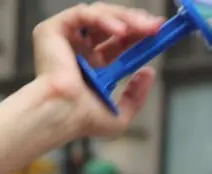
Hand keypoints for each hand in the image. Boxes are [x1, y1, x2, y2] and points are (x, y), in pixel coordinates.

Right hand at [33, 3, 162, 139]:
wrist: (63, 114)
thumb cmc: (81, 121)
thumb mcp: (119, 115)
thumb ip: (136, 97)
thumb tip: (149, 73)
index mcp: (90, 65)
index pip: (117, 41)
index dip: (138, 34)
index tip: (156, 33)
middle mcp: (78, 49)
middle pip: (111, 23)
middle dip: (136, 22)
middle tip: (155, 27)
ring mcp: (65, 37)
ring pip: (100, 14)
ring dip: (126, 18)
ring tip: (143, 28)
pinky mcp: (54, 29)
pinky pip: (84, 14)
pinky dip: (104, 19)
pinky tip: (121, 31)